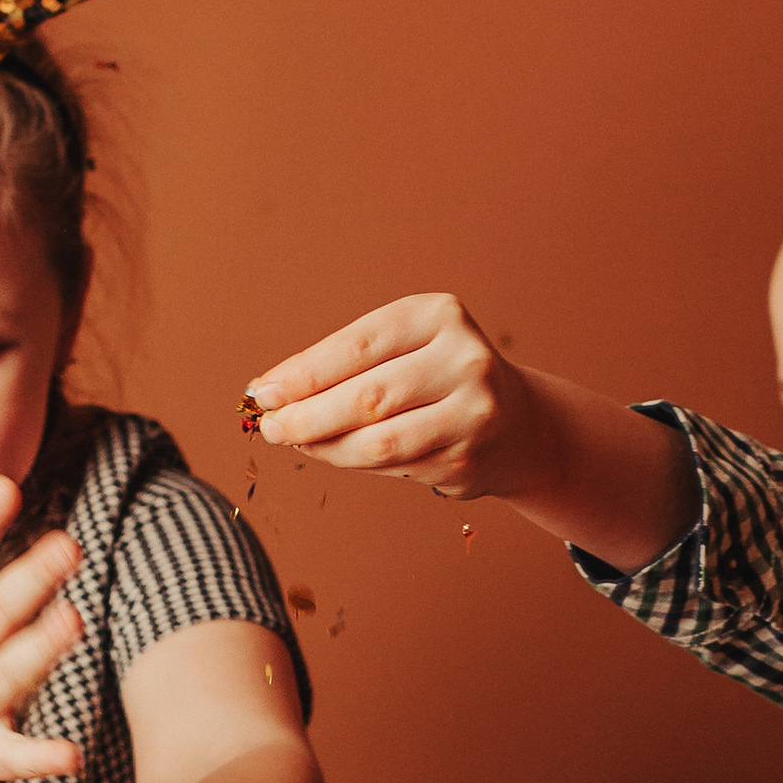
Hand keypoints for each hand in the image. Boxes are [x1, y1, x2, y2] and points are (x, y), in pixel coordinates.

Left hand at [245, 293, 546, 500]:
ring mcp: (473, 411)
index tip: (263, 391)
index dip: (304, 372)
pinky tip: (334, 453)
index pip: (357, 346)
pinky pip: (393, 466)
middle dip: (306, 416)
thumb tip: (272, 391)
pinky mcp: (468, 457)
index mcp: (438, 316)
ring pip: (377, 440)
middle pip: (365, 397)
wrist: (518, 425)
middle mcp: (463, 359)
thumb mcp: (401, 350)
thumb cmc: (439, 380)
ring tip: (293, 441)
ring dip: (324, 447)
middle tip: (270, 427)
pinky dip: (354, 462)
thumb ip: (345, 366)